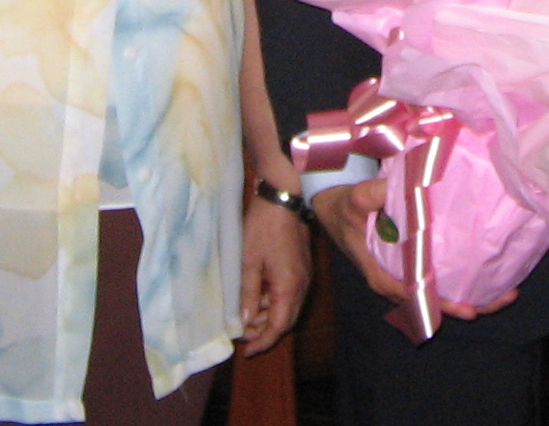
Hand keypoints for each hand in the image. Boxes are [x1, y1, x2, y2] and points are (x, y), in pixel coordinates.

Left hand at [238, 194, 312, 356]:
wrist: (282, 197)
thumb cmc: (263, 228)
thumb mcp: (249, 262)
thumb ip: (249, 294)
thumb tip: (246, 321)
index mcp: (289, 287)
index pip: (279, 326)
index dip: (263, 341)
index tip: (246, 350)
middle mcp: (302, 285)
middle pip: (287, 320)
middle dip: (266, 331)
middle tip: (244, 335)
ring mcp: (304, 275)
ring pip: (289, 307)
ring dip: (270, 316)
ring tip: (247, 316)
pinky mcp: (302, 266)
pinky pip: (291, 293)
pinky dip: (275, 301)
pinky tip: (259, 296)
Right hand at [312, 180, 517, 320]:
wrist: (333, 206)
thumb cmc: (344, 207)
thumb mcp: (355, 200)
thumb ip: (374, 195)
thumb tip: (407, 187)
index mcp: (380, 272)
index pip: (412, 295)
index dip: (438, 303)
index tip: (465, 308)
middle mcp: (395, 280)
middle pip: (432, 303)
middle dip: (466, 305)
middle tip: (501, 300)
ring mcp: (404, 274)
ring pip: (437, 296)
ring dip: (470, 297)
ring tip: (506, 293)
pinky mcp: (412, 265)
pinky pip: (437, 280)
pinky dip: (461, 282)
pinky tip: (488, 276)